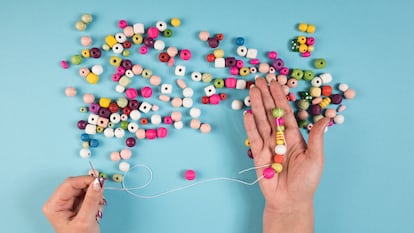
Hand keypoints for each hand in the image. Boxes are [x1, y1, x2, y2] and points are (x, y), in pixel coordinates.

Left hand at [43, 176, 105, 232]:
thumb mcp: (85, 220)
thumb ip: (92, 200)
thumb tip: (97, 182)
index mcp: (54, 205)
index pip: (70, 183)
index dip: (86, 180)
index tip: (100, 181)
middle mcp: (59, 202)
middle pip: (77, 185)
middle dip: (91, 189)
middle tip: (101, 194)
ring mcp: (67, 204)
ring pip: (83, 189)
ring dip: (94, 195)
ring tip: (98, 206)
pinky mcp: (76, 206)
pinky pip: (87, 195)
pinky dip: (95, 199)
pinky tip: (97, 208)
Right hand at [243, 78, 329, 232]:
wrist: (291, 200)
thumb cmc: (307, 181)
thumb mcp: (316, 158)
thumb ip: (317, 138)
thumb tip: (325, 119)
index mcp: (294, 136)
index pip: (286, 113)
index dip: (280, 97)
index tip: (275, 83)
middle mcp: (280, 138)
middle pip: (271, 113)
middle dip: (266, 96)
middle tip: (259, 80)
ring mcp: (268, 145)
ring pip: (261, 122)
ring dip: (257, 106)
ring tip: (253, 90)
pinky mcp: (258, 155)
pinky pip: (254, 138)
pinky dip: (250, 126)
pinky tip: (248, 113)